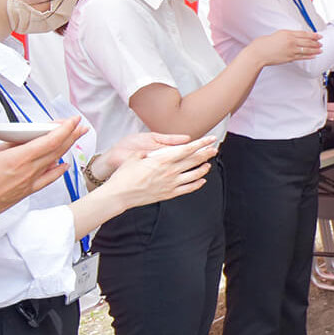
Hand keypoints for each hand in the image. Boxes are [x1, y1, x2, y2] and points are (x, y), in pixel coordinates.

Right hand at [0, 119, 86, 258]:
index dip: (64, 129)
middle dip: (70, 136)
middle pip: (55, 151)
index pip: (49, 141)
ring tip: (73, 141)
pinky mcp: (20, 195)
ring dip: (64, 150)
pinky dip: (55, 171)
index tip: (74, 120)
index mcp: (15, 160)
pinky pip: (45, 180)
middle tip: (81, 126)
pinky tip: (60, 167)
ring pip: (52, 164)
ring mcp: (25, 186)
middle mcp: (25, 173)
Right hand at [100, 137, 217, 209]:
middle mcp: (170, 172)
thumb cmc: (124, 175)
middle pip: (194, 161)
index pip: (187, 149)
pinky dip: (197, 184)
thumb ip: (149, 152)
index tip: (210, 139)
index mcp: (162, 160)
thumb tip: (154, 151)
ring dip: (203, 169)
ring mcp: (171, 184)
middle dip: (206, 154)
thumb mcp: (135, 157)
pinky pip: (188, 189)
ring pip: (194, 175)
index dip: (201, 143)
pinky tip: (201, 180)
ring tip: (208, 164)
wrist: (119, 195)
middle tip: (214, 149)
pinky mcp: (169, 194)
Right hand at [250, 29, 322, 65]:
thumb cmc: (266, 43)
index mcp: (288, 34)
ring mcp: (291, 51)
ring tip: (320, 50)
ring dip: (315, 50)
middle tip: (321, 43)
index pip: (305, 34)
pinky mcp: (290, 58)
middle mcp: (291, 42)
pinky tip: (313, 56)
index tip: (319, 36)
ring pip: (307, 50)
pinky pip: (302, 57)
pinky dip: (309, 56)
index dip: (313, 35)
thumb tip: (299, 36)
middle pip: (308, 42)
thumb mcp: (279, 34)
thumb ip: (290, 35)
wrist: (259, 52)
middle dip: (316, 43)